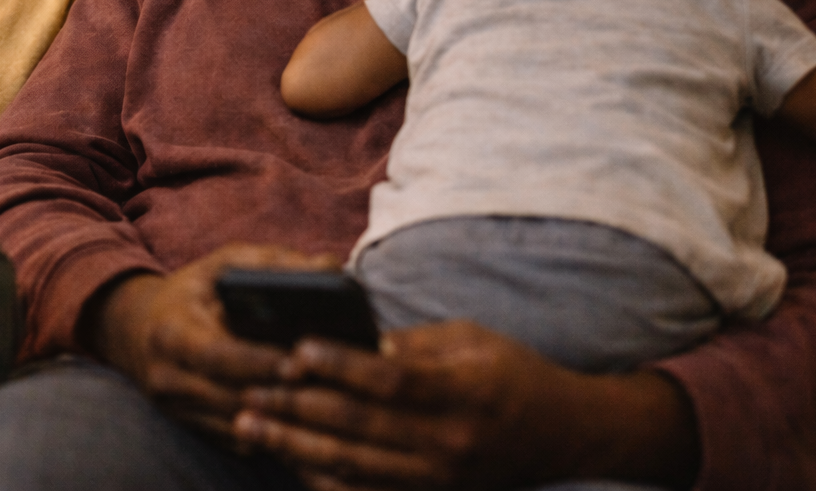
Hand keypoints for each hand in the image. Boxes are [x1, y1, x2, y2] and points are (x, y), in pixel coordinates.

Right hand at [88, 244, 339, 438]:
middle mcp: (166, 377)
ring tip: (321, 403)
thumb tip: (329, 268)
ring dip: (278, 418)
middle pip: (231, 397)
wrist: (137, 329)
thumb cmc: (192, 292)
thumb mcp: (222, 265)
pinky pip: (236, 441)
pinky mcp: (191, 428)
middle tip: (324, 386)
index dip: (259, 361)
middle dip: (278, 393)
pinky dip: (269, 432)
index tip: (300, 361)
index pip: (216, 355)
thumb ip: (272, 263)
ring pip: (237, 426)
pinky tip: (301, 418)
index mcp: (171, 333)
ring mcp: (176, 410)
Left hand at [232, 321, 697, 489]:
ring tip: (249, 425)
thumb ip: (414, 344)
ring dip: (295, 444)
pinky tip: (288, 460)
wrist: (567, 436)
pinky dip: (325, 479)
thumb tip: (356, 343)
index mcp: (461, 393)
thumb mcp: (472, 339)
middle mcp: (449, 442)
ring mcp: (439, 478)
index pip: (390, 380)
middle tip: (248, 390)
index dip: (339, 365)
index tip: (295, 349)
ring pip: (352, 464)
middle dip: (297, 407)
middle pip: (359, 426)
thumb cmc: (514, 373)